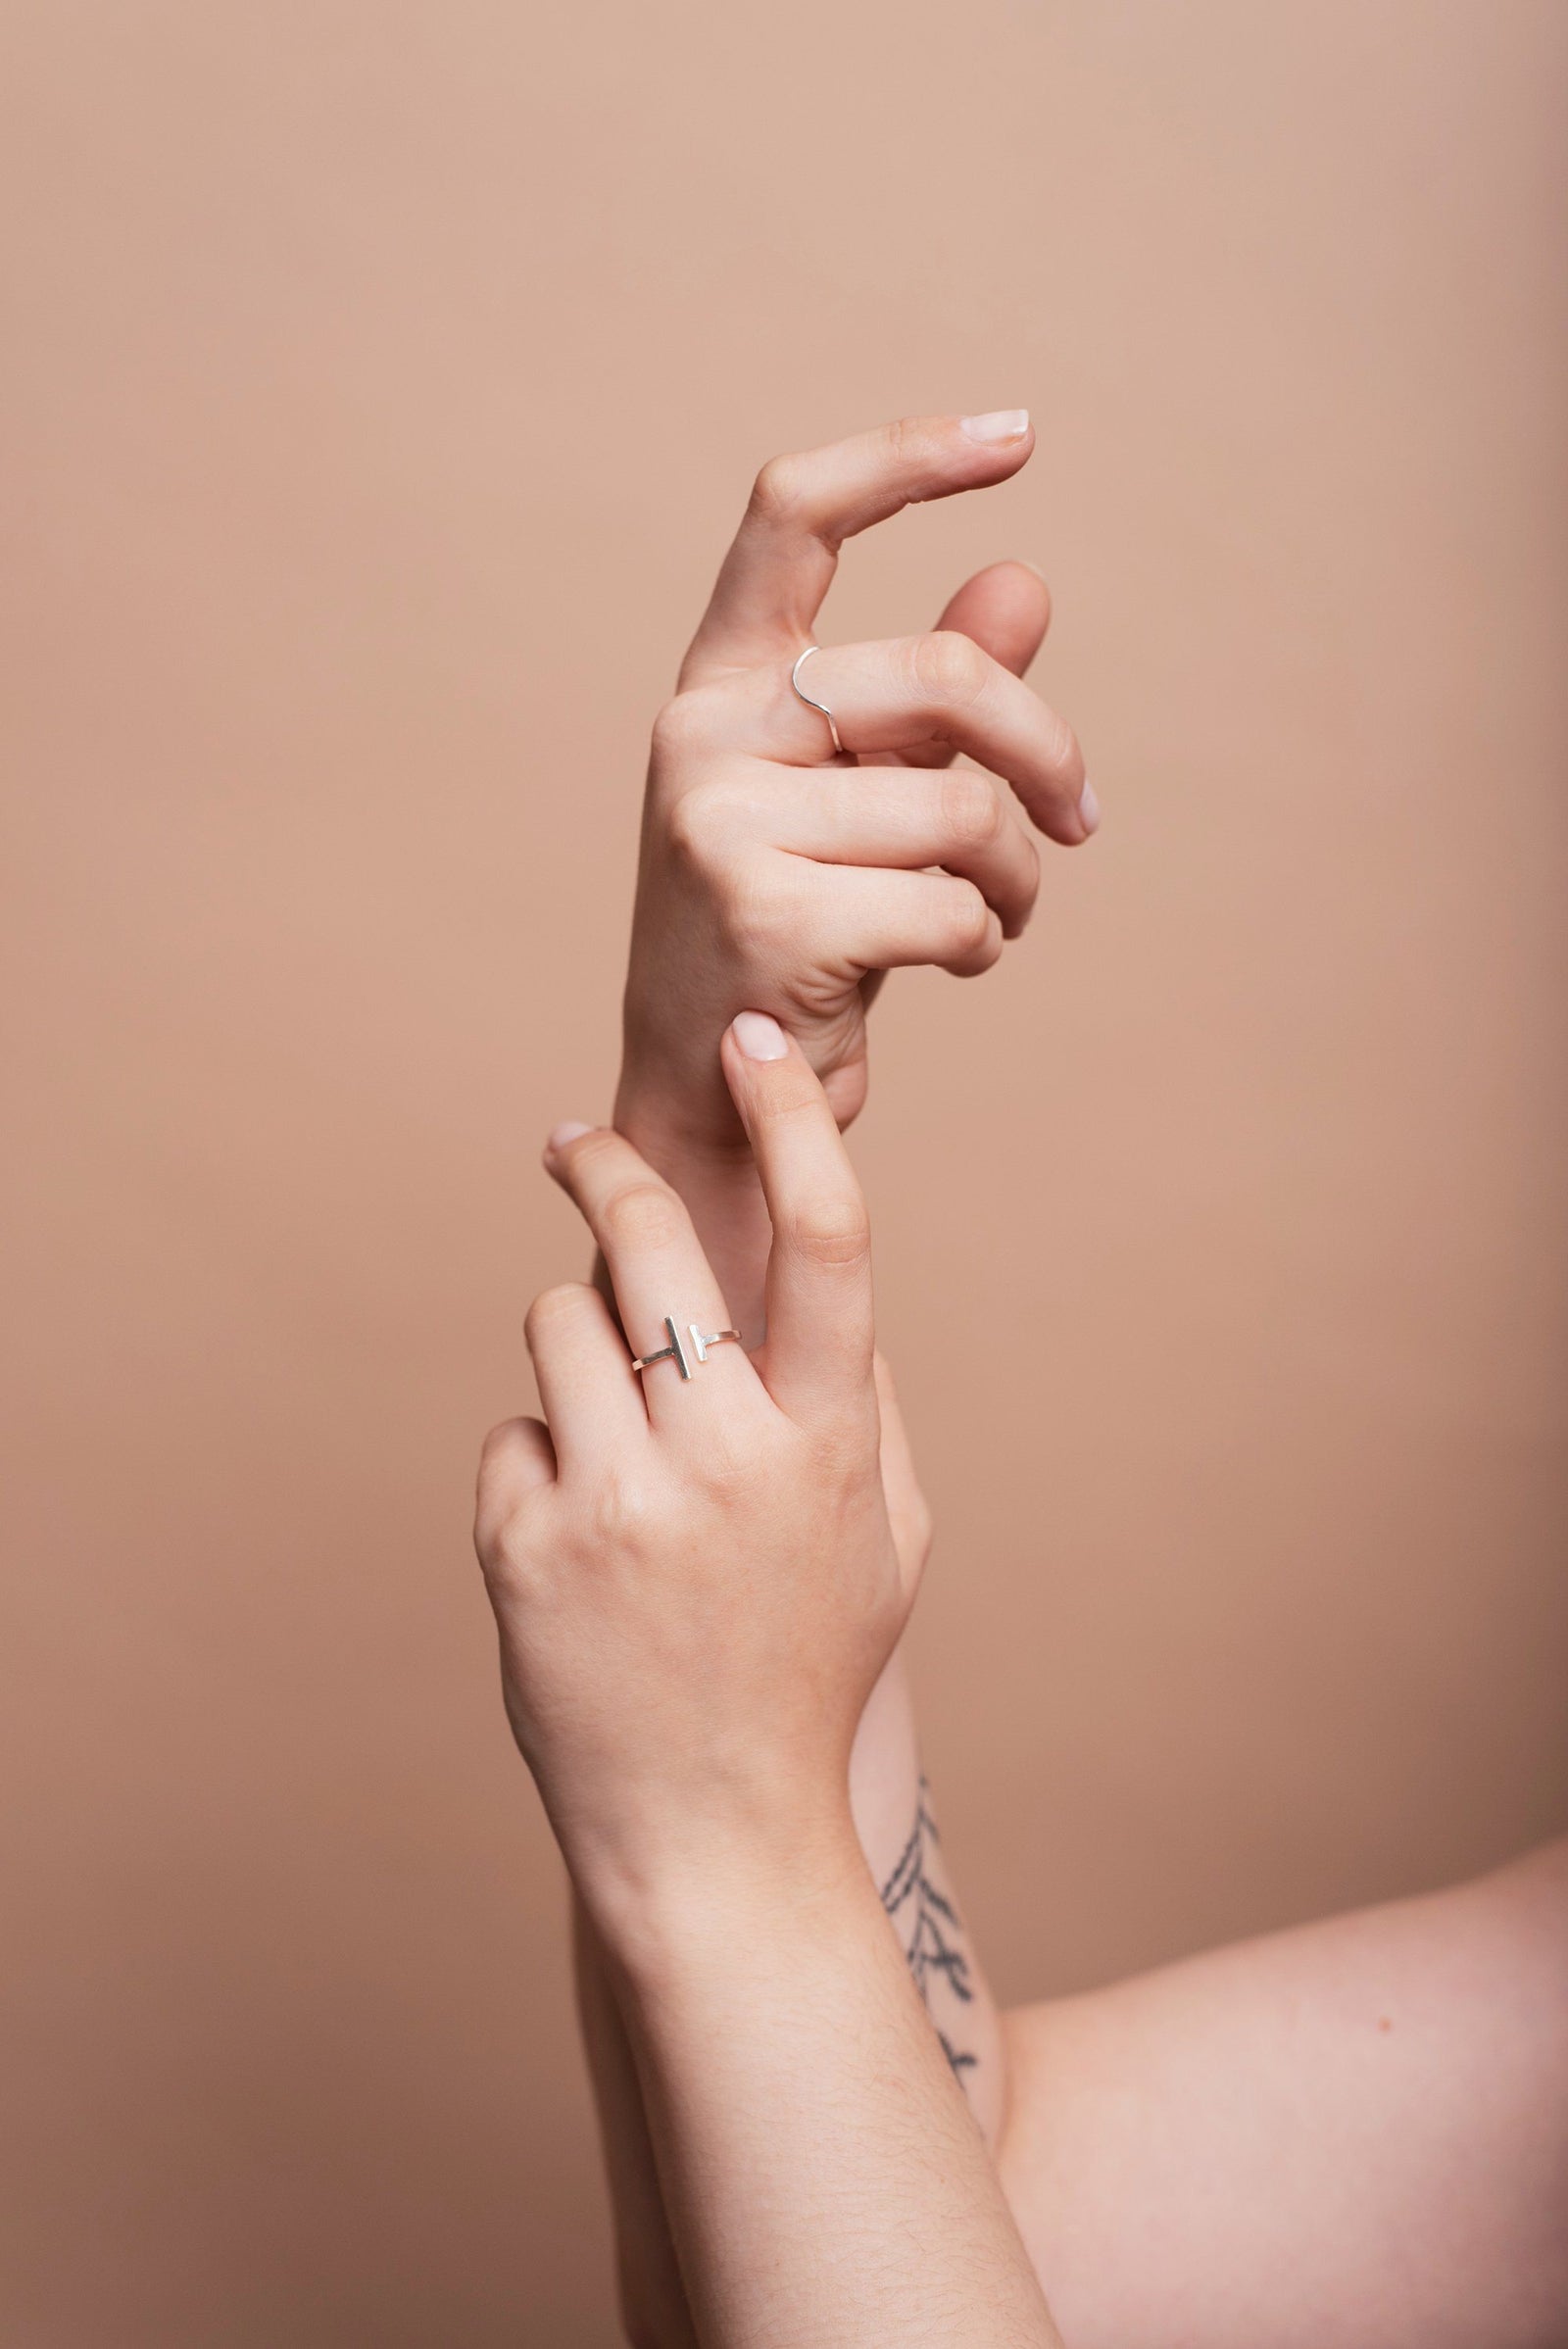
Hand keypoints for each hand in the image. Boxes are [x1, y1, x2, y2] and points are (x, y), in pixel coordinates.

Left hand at [475, 1012, 923, 1928]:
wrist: (713, 1833)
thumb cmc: (806, 1671)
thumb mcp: (884, 1540)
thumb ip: (856, 1404)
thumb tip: (813, 1274)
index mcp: (831, 1443)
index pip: (829, 1240)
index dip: (794, 1121)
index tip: (752, 1043)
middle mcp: (730, 1458)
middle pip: (659, 1240)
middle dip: (610, 1167)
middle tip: (575, 1142)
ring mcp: (620, 1503)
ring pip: (560, 1318)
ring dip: (577, 1348)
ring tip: (609, 1440)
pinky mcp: (526, 1546)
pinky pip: (515, 1427)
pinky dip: (539, 1462)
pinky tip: (576, 1543)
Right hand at [616, 408, 1095, 1165]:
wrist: (711, 1092)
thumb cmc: (790, 930)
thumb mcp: (857, 797)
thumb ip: (930, 704)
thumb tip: (1026, 580)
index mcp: (718, 684)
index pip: (794, 517)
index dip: (905, 458)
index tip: (1018, 434)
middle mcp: (703, 736)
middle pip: (939, 673)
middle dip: (1043, 752)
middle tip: (1080, 822)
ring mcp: (721, 824)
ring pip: (960, 807)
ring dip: (1016, 874)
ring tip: (996, 914)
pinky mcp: (765, 916)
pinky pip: (950, 902)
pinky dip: (985, 939)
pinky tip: (952, 962)